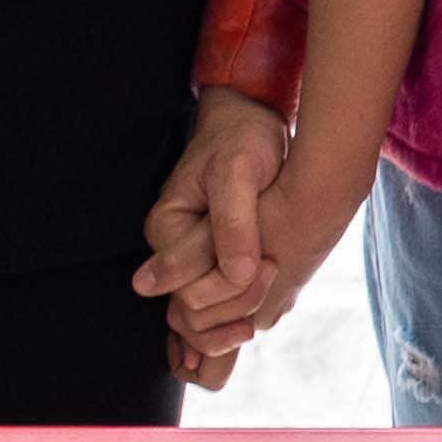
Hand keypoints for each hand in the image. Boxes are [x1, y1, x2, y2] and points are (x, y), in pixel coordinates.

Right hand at [143, 91, 291, 379]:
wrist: (251, 122)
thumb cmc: (243, 140)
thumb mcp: (239, 172)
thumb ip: (235, 223)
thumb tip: (237, 275)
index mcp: (167, 228)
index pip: (185, 289)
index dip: (228, 291)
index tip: (267, 265)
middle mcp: (172, 252)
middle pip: (190, 312)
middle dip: (235, 306)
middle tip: (273, 269)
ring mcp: (191, 261)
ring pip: (201, 319)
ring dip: (238, 315)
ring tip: (275, 276)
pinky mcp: (213, 263)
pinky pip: (215, 309)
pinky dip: (235, 317)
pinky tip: (263, 312)